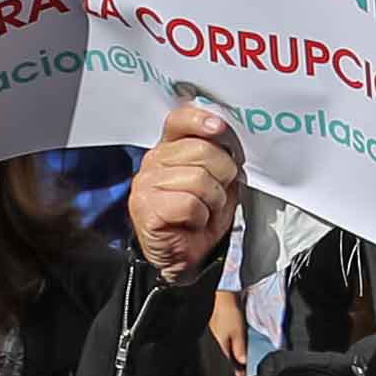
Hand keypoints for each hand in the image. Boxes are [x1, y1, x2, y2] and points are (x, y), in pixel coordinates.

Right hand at [124, 94, 246, 280]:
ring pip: (198, 178)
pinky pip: (189, 203)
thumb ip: (219, 154)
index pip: (180, 119)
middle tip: (216, 195)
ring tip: (205, 211)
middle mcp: (154, 160)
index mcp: (170, 147)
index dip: (201, 120)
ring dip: (213, 200)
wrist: (187, 256)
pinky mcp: (145, 208)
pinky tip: (192, 223)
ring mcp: (145, 183)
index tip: (219, 129)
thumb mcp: (218, 179)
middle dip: (222, 175)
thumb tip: (230, 134)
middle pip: (201, 150)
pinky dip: (200, 217)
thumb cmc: (204, 215)